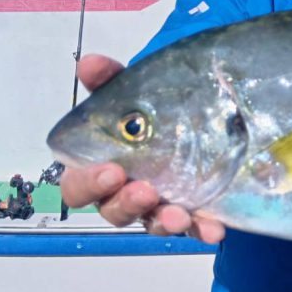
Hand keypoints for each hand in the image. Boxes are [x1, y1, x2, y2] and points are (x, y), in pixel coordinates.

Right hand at [58, 54, 226, 244]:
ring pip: (152, 223)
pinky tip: (214, 228)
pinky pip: (194, 229)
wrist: (209, 109)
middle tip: (144, 191)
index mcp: (100, 164)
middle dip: (125, 203)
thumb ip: (110, 80)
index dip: (89, 182)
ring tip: (178, 214)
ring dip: (163, 220)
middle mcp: (124, 191)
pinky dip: (202, 229)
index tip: (112, 170)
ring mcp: (158, 205)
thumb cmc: (157, 104)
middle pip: (110, 210)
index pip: (78, 185)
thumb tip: (87, 62)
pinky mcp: (191, 213)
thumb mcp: (136, 88)